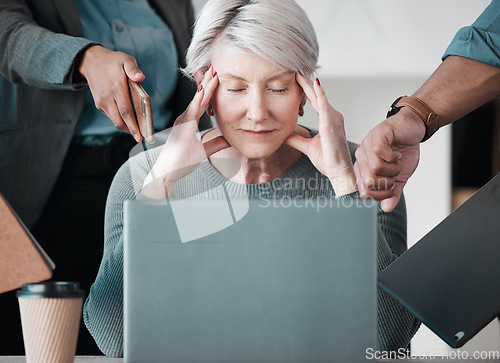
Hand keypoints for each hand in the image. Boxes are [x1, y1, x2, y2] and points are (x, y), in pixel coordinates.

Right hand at [78, 45, 144, 141]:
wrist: (90, 61)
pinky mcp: (99, 104)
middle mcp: (108, 97)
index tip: (140, 135)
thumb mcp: (125, 59)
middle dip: (130, 131)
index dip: (133, 125)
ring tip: (137, 130)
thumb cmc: (111, 61)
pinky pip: (111, 116)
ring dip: (126, 127)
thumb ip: (133, 69)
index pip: (126, 111)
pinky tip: (128, 120)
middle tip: (140, 137)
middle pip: (119, 120)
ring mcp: (102, 102)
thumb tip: (141, 78)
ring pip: (115, 120)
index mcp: (116, 87)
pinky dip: (120, 120)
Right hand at [140, 66, 229, 198]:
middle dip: (207, 81)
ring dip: (205, 86)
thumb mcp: (203, 152)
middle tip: (216, 66)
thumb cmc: (180, 163)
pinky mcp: (181, 128)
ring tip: (213, 72)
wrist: (166, 173)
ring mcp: (182, 122)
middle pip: (199, 97)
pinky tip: (204, 90)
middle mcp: (185, 119)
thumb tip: (229, 139)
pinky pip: (191, 111)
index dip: (210, 89)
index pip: (203, 102)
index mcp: (189, 122)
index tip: (217, 76)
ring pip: (196, 101)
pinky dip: (198, 100)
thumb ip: (215, 144)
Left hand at [285, 74, 356, 195]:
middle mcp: (333, 117)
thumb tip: (285, 135)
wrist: (338, 173)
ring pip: (320, 97)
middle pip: (317, 96)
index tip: (297, 78)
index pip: (315, 101)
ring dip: (310, 85)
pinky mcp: (332, 125)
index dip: (306, 90)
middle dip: (307, 83)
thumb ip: (297, 140)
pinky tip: (314, 84)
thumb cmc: (329, 161)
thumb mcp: (307, 147)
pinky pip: (325, 106)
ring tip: (300, 72)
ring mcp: (334, 119)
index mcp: (328, 121)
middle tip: (297, 69)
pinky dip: (319, 94)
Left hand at [354, 107, 424, 211]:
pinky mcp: (376, 135)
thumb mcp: (399, 177)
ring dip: (392, 169)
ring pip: (374, 168)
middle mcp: (361, 158)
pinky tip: (395, 153)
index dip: (381, 195)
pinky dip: (392, 157)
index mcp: (363, 169)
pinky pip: (379, 152)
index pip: (364, 192)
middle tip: (395, 173)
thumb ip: (392, 193)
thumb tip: (386, 208)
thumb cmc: (403, 151)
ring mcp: (367, 145)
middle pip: (368, 181)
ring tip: (396, 161)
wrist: (413, 129)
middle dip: (387, 182)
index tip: (392, 186)